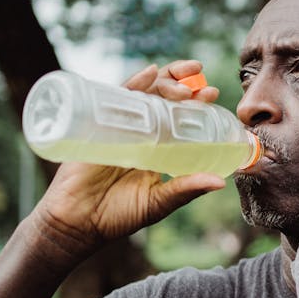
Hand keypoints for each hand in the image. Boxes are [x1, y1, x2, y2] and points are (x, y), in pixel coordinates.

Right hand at [31, 61, 226, 253]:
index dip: (196, 102)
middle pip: (163, 97)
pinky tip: (149, 73)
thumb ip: (186, 189)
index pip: (179, 116)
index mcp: (158, 147)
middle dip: (184, 84)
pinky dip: (134, 82)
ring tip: (185, 83)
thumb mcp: (158, 202)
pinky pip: (117, 97)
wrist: (77, 223)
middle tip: (204, 88)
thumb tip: (221, 182)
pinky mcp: (99, 124)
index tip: (212, 94)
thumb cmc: (117, 215)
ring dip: (166, 81)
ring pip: (144, 93)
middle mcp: (140, 132)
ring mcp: (120, 125)